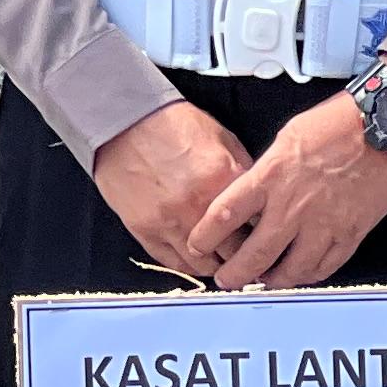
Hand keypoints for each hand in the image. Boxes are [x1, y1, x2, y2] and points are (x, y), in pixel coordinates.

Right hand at [90, 98, 250, 279]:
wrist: (124, 120)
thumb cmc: (172, 125)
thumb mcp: (221, 139)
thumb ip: (243, 172)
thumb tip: (258, 200)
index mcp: (225, 181)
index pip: (257, 225)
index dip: (262, 233)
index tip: (262, 236)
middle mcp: (199, 207)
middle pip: (235, 252)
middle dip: (243, 255)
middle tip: (246, 255)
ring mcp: (170, 222)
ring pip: (204, 265)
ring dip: (216, 265)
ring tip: (221, 259)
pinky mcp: (145, 230)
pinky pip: (174, 262)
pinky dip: (189, 265)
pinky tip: (196, 258)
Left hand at [189, 84, 386, 288]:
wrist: (385, 127)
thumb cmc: (336, 123)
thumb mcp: (287, 139)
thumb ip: (267, 171)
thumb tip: (253, 193)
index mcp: (271, 177)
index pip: (225, 214)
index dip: (205, 236)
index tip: (196, 245)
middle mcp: (292, 206)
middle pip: (254, 254)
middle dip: (234, 275)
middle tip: (226, 281)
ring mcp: (323, 225)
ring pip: (290, 270)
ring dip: (272, 281)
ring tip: (263, 282)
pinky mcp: (350, 234)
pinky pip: (325, 268)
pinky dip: (308, 276)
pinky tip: (300, 275)